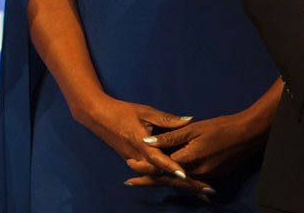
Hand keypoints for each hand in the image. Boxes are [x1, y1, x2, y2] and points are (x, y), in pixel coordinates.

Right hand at [68, 96, 208, 194]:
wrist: (96, 115)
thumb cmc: (121, 111)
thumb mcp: (145, 112)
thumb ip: (167, 119)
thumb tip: (189, 121)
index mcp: (141, 143)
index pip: (158, 158)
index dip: (171, 166)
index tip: (186, 174)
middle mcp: (138, 157)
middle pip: (163, 175)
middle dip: (185, 184)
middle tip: (207, 192)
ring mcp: (134, 162)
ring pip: (158, 178)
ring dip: (179, 185)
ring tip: (199, 193)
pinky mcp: (133, 162)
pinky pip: (152, 175)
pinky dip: (167, 181)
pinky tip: (180, 186)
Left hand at [139, 110, 268, 179]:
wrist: (249, 134)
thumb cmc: (220, 127)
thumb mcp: (193, 128)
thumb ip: (169, 137)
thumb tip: (147, 141)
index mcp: (190, 158)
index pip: (162, 167)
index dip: (145, 168)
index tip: (129, 167)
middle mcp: (198, 171)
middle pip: (168, 179)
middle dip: (149, 180)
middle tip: (129, 182)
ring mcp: (207, 174)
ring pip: (179, 181)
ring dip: (162, 181)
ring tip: (144, 182)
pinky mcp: (214, 174)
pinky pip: (191, 180)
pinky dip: (178, 181)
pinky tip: (170, 179)